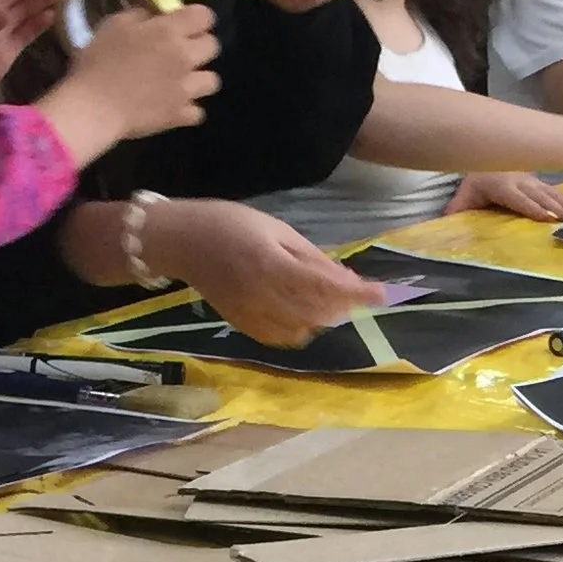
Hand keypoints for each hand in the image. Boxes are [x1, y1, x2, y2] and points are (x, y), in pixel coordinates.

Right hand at [38, 6, 218, 170]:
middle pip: (213, 45)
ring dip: (199, 79)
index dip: (196, 18)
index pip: (204, 16)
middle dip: (200, 45)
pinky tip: (172, 106)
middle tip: (179, 51)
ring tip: (180, 81)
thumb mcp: (114, 25)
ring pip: (213, 80)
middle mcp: (185, 57)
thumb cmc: (99, 61)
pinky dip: (187, 109)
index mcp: (169, 31)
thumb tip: (154, 14)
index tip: (183, 24)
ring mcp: (186, 89)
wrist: (95, 107)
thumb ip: (140, 15)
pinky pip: (198, 111)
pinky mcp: (180, 115)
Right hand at [137, 198, 388, 345]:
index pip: (326, 286)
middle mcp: (262, 294)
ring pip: (302, 329)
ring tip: (328, 300)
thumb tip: (346, 280)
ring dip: (323, 317)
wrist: (181, 241)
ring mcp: (250, 314)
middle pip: (317, 312)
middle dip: (342, 304)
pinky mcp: (241, 324)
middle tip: (354, 291)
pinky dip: (299, 329)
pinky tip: (302, 313)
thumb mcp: (276, 229)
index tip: (381, 294)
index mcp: (272, 264)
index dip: (357, 292)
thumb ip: (311, 257)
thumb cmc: (230, 223)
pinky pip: (280, 337)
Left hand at [450, 169, 562, 218]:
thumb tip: (446, 221)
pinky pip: (557, 192)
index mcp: (503, 187)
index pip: (519, 200)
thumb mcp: (465, 192)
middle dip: (557, 207)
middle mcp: (521, 182)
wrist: (486, 148)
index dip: (532, 208)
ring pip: (552, 193)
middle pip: (541, 197)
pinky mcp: (540, 182)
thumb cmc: (476, 177)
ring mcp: (533, 181)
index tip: (547, 218)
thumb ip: (457, 208)